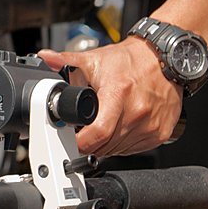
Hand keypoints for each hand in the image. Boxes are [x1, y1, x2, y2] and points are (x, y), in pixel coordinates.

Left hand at [37, 38, 181, 158]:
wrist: (162, 59)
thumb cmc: (130, 60)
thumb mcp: (95, 58)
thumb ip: (66, 60)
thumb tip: (45, 58)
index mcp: (118, 93)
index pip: (97, 133)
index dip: (80, 141)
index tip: (72, 137)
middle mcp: (137, 111)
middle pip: (106, 145)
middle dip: (91, 143)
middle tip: (85, 131)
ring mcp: (151, 124)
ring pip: (119, 150)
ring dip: (106, 145)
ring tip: (104, 126)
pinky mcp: (161, 133)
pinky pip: (135, 149)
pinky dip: (123, 144)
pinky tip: (120, 128)